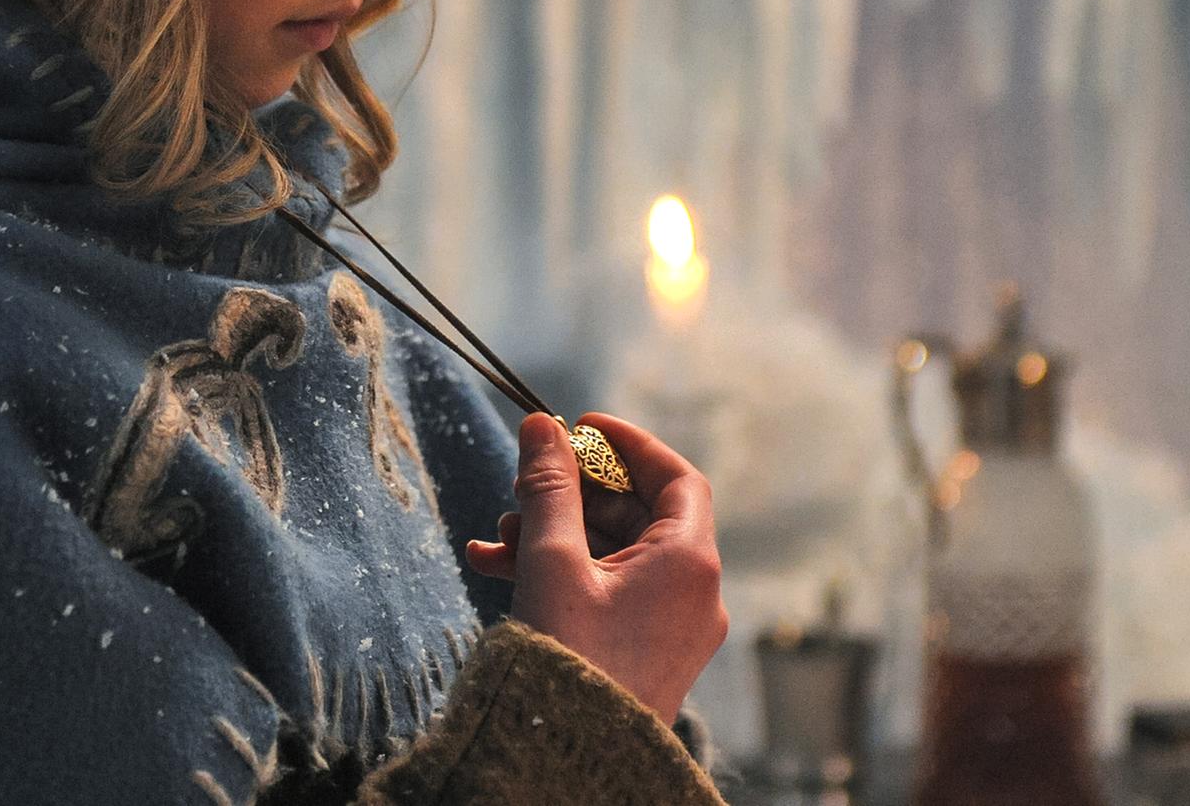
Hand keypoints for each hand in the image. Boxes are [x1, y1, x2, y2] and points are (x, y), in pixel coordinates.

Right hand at [465, 412, 727, 723]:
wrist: (574, 764)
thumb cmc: (571, 661)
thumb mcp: (552, 563)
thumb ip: (549, 488)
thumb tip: (542, 425)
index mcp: (690, 562)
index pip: (674, 477)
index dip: (628, 445)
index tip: (579, 427)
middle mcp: (693, 592)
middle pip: (640, 514)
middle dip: (573, 495)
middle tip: (520, 485)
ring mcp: (672, 626)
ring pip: (615, 555)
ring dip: (556, 535)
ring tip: (496, 536)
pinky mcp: (646, 653)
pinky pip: (610, 593)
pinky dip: (563, 575)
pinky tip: (497, 568)